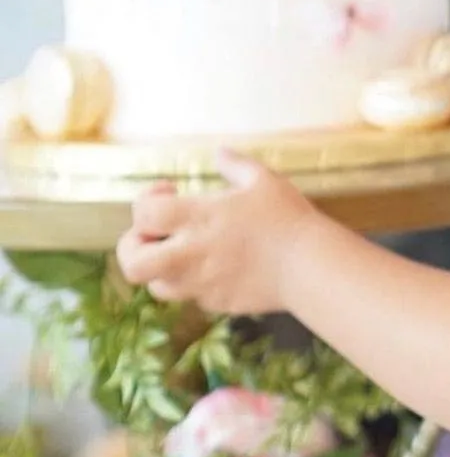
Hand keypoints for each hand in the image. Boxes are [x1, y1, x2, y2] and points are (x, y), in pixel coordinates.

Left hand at [116, 151, 318, 314]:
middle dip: (133, 247)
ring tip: (183, 253)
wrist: (310, 266)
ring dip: (161, 269)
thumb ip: (235, 164)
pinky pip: (192, 298)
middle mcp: (190, 254)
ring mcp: (202, 283)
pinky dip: (194, 283)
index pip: (143, 214)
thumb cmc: (288, 218)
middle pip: (132, 264)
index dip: (145, 201)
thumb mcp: (264, 180)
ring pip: (156, 286)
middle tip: (153, 235)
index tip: (167, 193)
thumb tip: (220, 152)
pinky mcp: (217, 303)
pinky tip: (217, 268)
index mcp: (197, 218)